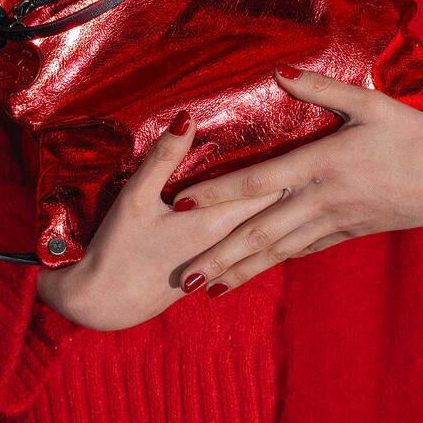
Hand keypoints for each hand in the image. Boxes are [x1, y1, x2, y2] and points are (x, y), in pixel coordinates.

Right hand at [34, 108, 292, 331]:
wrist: (102, 304)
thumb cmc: (118, 247)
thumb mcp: (136, 198)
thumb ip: (164, 158)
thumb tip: (188, 117)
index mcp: (216, 222)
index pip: (266, 188)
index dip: (290, 163)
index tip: (312, 137)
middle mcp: (228, 242)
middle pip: (273, 208)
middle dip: (294, 181)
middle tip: (320, 153)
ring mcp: (221, 259)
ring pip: (264, 226)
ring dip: (282, 205)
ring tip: (307, 180)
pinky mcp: (212, 269)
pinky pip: (248, 241)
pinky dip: (264, 224)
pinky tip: (275, 216)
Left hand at [170, 65, 422, 297]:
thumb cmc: (414, 134)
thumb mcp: (369, 103)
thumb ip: (320, 89)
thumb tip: (279, 70)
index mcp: (321, 163)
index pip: (256, 181)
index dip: (216, 193)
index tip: (180, 205)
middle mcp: (321, 199)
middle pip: (259, 230)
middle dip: (220, 254)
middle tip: (184, 274)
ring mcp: (335, 221)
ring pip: (278, 250)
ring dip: (241, 269)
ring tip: (207, 287)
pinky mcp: (349, 233)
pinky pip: (303, 250)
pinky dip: (275, 263)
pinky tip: (254, 274)